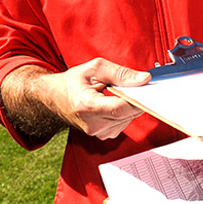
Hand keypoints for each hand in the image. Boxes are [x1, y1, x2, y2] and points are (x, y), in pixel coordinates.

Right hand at [34, 58, 149, 139]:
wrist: (54, 97)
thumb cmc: (71, 82)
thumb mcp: (94, 68)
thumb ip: (121, 73)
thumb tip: (144, 79)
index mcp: (87, 106)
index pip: (120, 108)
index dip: (137, 99)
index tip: (148, 89)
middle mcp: (93, 124)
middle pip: (127, 114)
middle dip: (137, 99)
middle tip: (137, 85)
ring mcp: (98, 132)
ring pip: (128, 119)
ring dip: (130, 105)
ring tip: (118, 92)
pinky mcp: (103, 135)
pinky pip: (124, 123)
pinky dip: (125, 112)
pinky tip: (115, 102)